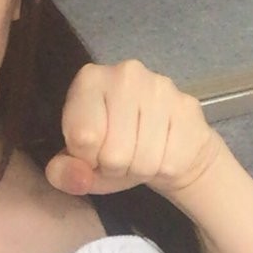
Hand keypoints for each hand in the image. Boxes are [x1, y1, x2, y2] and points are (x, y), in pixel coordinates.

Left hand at [44, 60, 224, 199]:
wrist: (170, 144)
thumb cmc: (114, 151)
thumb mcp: (79, 164)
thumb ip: (64, 172)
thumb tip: (80, 177)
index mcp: (90, 80)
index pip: (82, 137)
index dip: (86, 158)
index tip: (92, 152)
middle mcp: (126, 75)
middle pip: (113, 153)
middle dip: (113, 167)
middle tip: (118, 158)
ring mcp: (161, 88)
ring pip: (143, 161)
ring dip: (138, 170)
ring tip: (138, 156)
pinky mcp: (188, 108)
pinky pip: (169, 162)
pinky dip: (163, 169)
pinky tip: (161, 154)